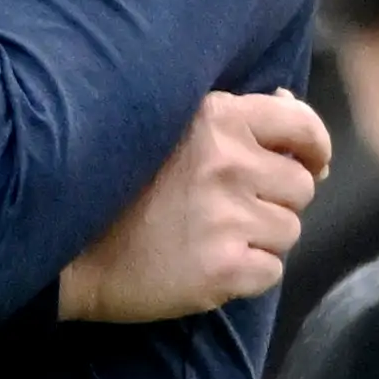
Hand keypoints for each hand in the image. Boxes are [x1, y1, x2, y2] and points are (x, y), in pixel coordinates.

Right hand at [58, 90, 331, 322]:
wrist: (64, 254)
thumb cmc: (115, 188)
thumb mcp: (170, 131)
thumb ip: (232, 119)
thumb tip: (292, 102)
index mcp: (216, 119)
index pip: (301, 126)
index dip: (313, 148)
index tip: (310, 164)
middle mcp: (226, 163)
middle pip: (300, 186)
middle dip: (275, 201)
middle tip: (227, 211)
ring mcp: (226, 218)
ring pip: (288, 232)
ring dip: (259, 239)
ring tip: (207, 238)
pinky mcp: (223, 269)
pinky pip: (270, 272)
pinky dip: (245, 275)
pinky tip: (204, 266)